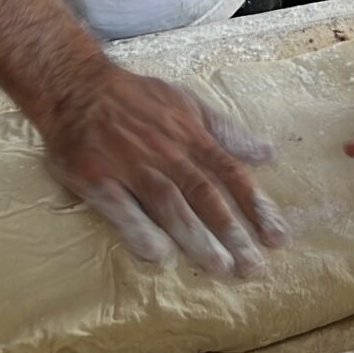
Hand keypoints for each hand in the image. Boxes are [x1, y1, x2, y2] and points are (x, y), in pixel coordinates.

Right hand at [40, 60, 288, 276]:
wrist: (76, 85)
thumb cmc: (136, 98)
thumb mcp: (187, 103)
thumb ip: (225, 131)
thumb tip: (267, 152)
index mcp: (190, 135)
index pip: (230, 174)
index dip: (256, 207)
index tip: (278, 238)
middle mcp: (165, 152)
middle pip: (205, 195)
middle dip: (232, 232)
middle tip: (253, 267)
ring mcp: (130, 165)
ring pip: (169, 204)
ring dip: (195, 237)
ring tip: (219, 267)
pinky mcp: (96, 177)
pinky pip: (120, 207)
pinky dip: (139, 229)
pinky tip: (157, 255)